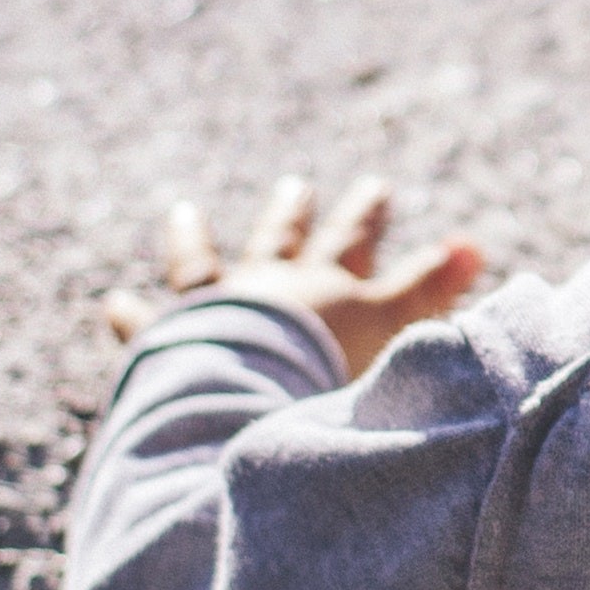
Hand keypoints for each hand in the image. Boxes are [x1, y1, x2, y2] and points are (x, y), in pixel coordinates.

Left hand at [97, 174, 484, 381]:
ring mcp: (216, 311)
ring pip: (205, 263)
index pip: (353, 246)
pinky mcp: (169, 343)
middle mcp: (268, 288)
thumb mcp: (393, 334)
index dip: (367, 219)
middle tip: (296, 186)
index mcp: (325, 292)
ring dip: (198, 238)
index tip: (377, 186)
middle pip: (283, 242)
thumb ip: (430, 292)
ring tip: (185, 213)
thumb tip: (475, 244)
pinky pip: (146, 326)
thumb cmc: (328, 378)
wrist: (252, 403)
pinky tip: (114, 303)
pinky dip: (131, 316)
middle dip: (295, 216)